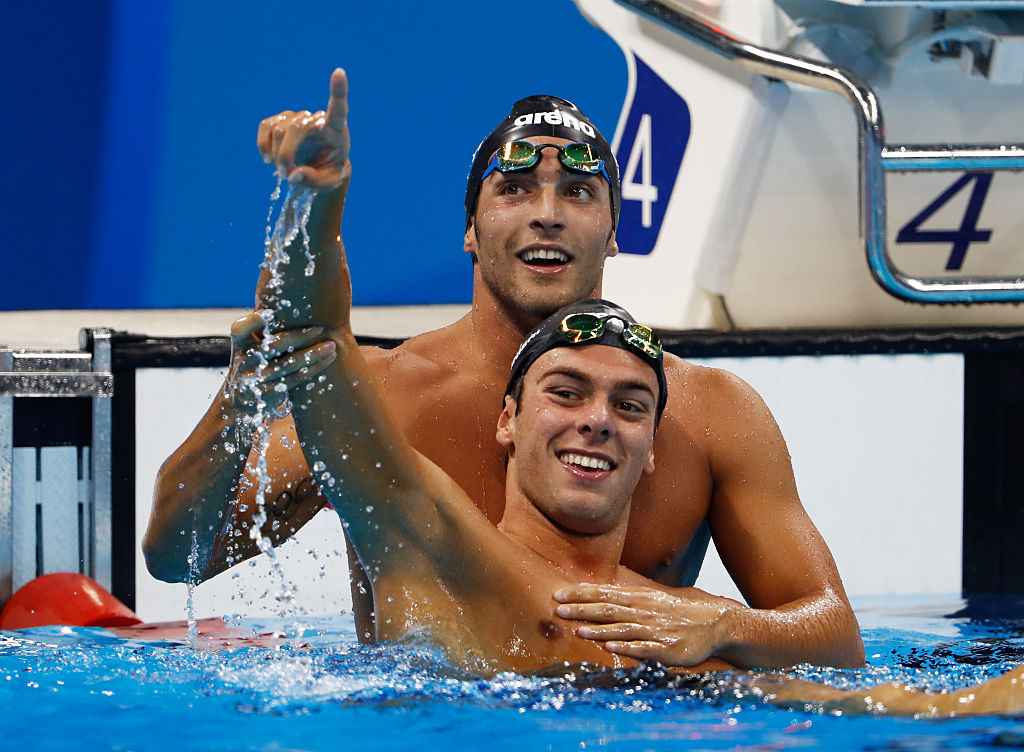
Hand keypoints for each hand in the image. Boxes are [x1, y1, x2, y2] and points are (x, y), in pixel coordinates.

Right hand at [223, 311, 336, 416]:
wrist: (244, 399)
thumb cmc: (257, 359)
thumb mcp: (253, 343)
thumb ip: (267, 326)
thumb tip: (296, 296)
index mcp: (239, 342)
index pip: (240, 329)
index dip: (253, 321)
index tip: (270, 313)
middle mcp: (243, 360)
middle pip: (273, 346)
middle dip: (299, 336)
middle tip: (320, 329)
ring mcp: (254, 379)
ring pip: (288, 364)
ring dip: (313, 354)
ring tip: (331, 345)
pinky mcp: (268, 393)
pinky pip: (295, 379)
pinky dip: (314, 368)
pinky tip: (328, 359)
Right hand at [257, 68, 351, 189]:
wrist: (318, 165)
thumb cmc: (328, 170)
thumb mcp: (328, 182)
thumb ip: (314, 181)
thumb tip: (293, 174)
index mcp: (336, 129)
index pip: (338, 108)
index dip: (338, 90)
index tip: (339, 72)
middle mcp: (316, 118)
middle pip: (296, 128)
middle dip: (286, 154)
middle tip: (286, 175)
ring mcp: (297, 116)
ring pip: (278, 130)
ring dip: (276, 155)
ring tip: (283, 171)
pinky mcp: (281, 119)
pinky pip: (266, 127)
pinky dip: (263, 145)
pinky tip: (268, 158)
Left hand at [554, 584, 737, 666]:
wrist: (715, 622)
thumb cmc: (679, 611)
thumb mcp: (652, 598)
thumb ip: (626, 599)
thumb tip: (597, 596)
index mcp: (639, 597)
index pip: (604, 593)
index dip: (581, 594)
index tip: (560, 594)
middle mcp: (644, 611)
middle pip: (608, 608)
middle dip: (583, 609)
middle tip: (559, 609)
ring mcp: (655, 630)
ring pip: (623, 628)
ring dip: (599, 629)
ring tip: (578, 630)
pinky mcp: (666, 649)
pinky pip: (643, 648)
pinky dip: (626, 647)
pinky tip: (610, 647)